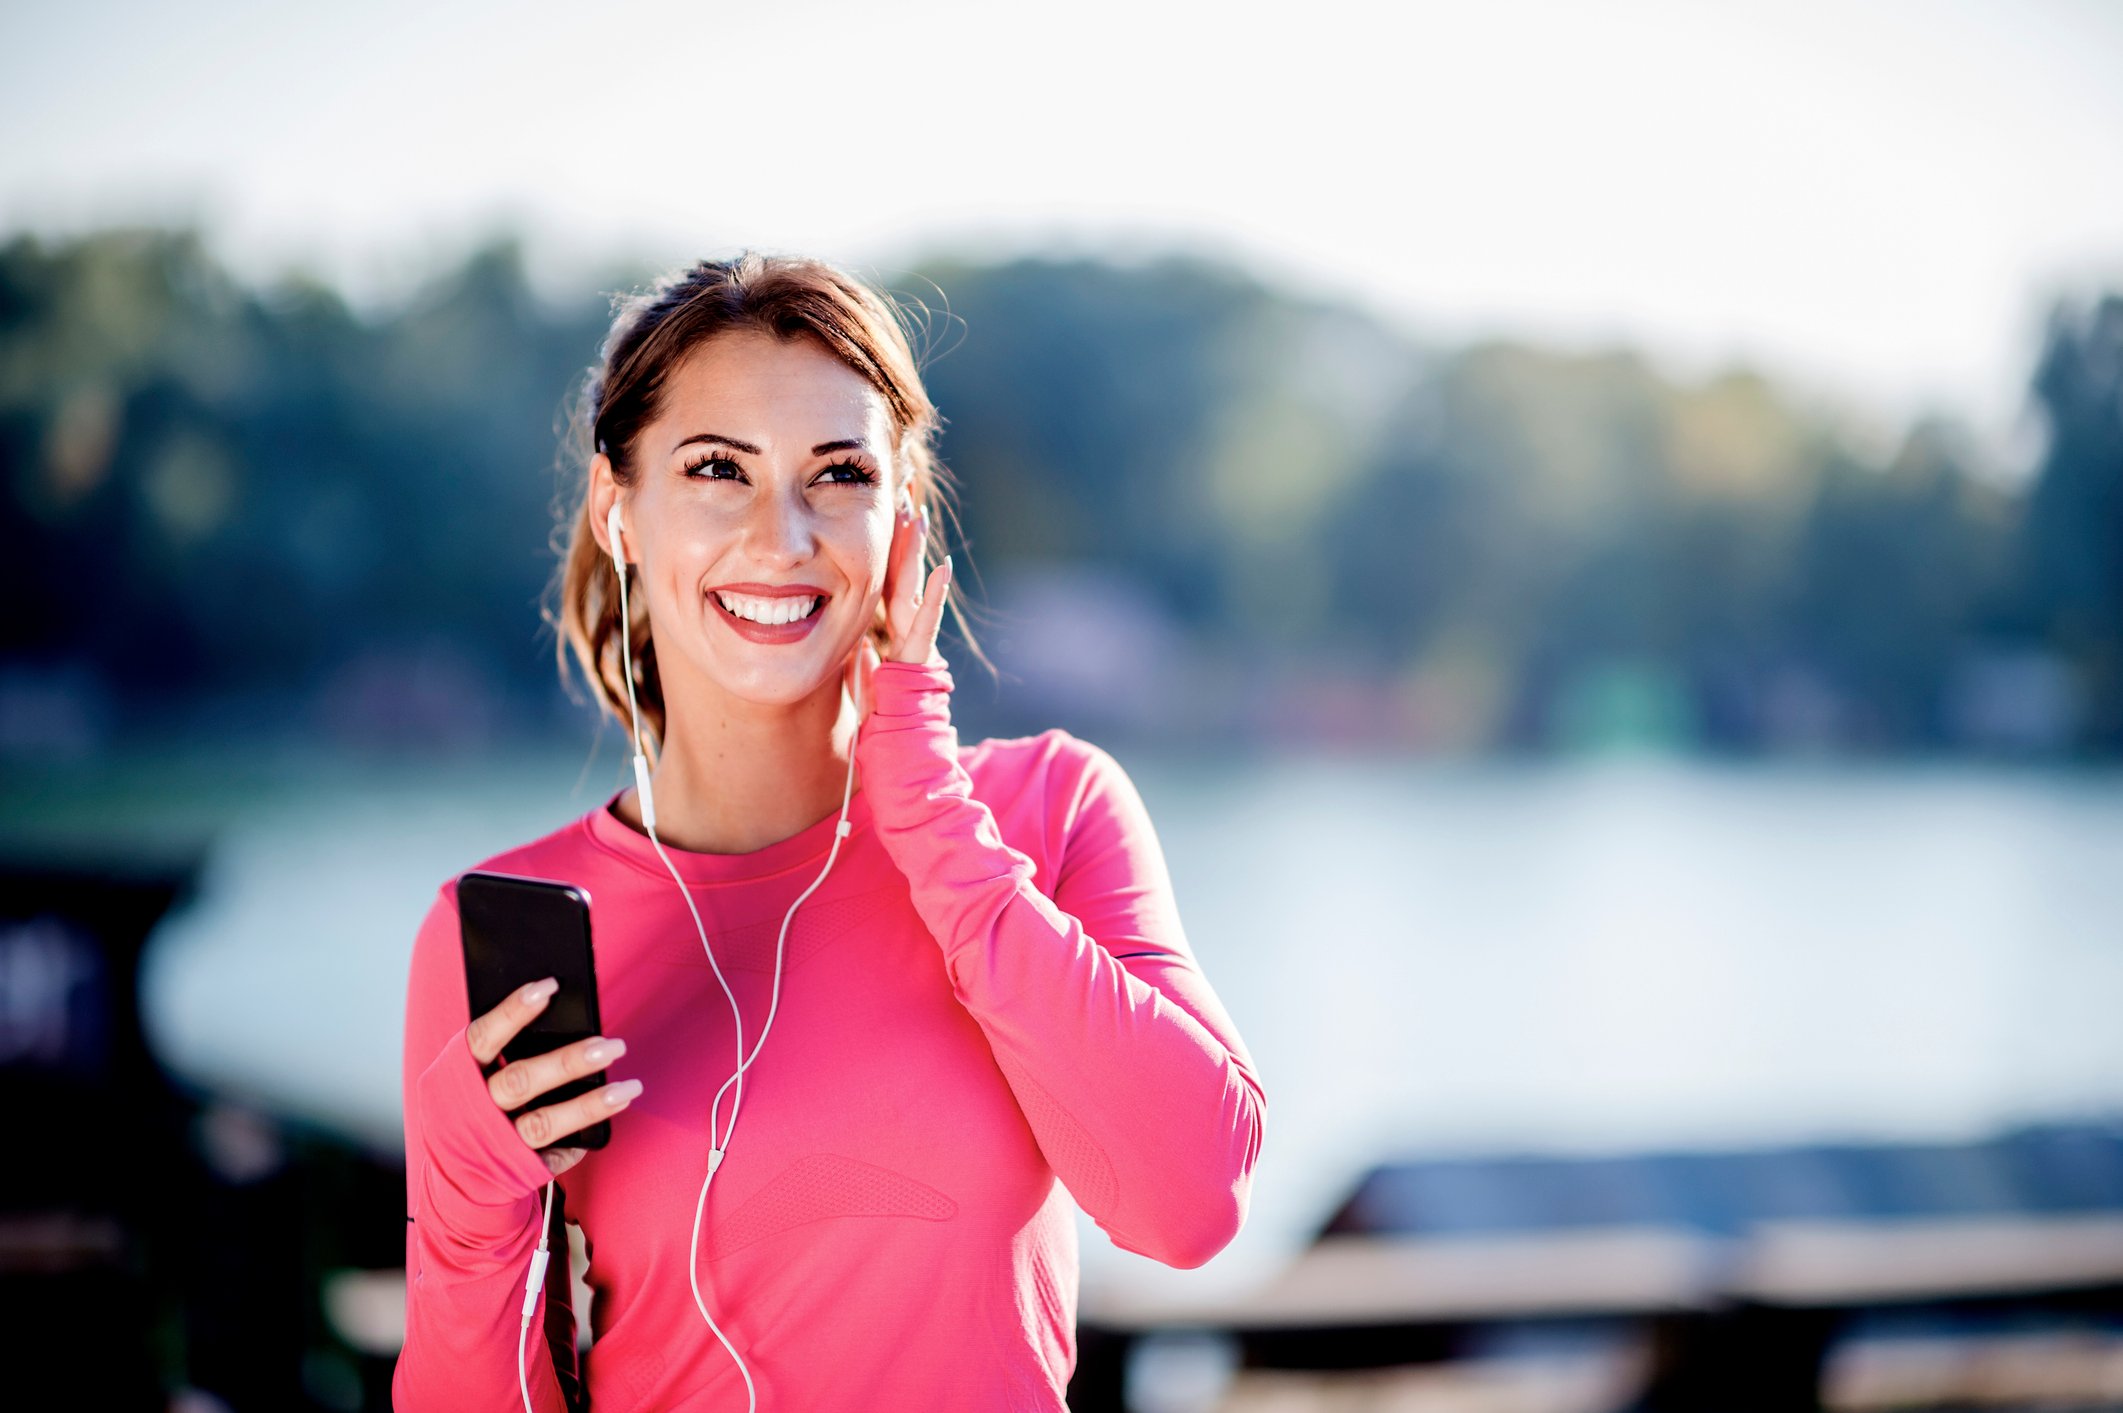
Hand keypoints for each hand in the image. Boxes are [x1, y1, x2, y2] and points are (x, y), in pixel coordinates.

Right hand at [466, 977, 640, 1176]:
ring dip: (589, 1105)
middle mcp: (473, 1110)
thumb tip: (552, 1009)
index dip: (512, 1011)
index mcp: (455, 1077)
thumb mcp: (464, 1077)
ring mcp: (493, 1144)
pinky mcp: (514, 1170)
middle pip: (521, 1081)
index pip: (483, 1037)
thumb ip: (497, 1052)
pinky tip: (604, 1124)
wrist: (448, 1178)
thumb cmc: (467, 1107)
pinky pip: (552, 1158)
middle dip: (569, 1062)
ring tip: (628, 1088)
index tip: (549, 986)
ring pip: (543, 1124)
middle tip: (613, 1046)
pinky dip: (579, 1142)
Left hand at [847, 489, 952, 720]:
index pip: (885, 580)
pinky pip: (926, 626)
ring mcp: (915, 645)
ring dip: (915, 552)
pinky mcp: (921, 662)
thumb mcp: (865, 683)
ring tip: (916, 515)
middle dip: (903, 535)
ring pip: (913, 591)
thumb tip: (862, 643)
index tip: (888, 510)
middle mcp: (906, 634)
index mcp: (890, 634)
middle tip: (904, 492)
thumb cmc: (884, 724)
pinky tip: (942, 568)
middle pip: (901, 575)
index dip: (885, 546)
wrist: (903, 756)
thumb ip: (865, 660)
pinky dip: (933, 598)